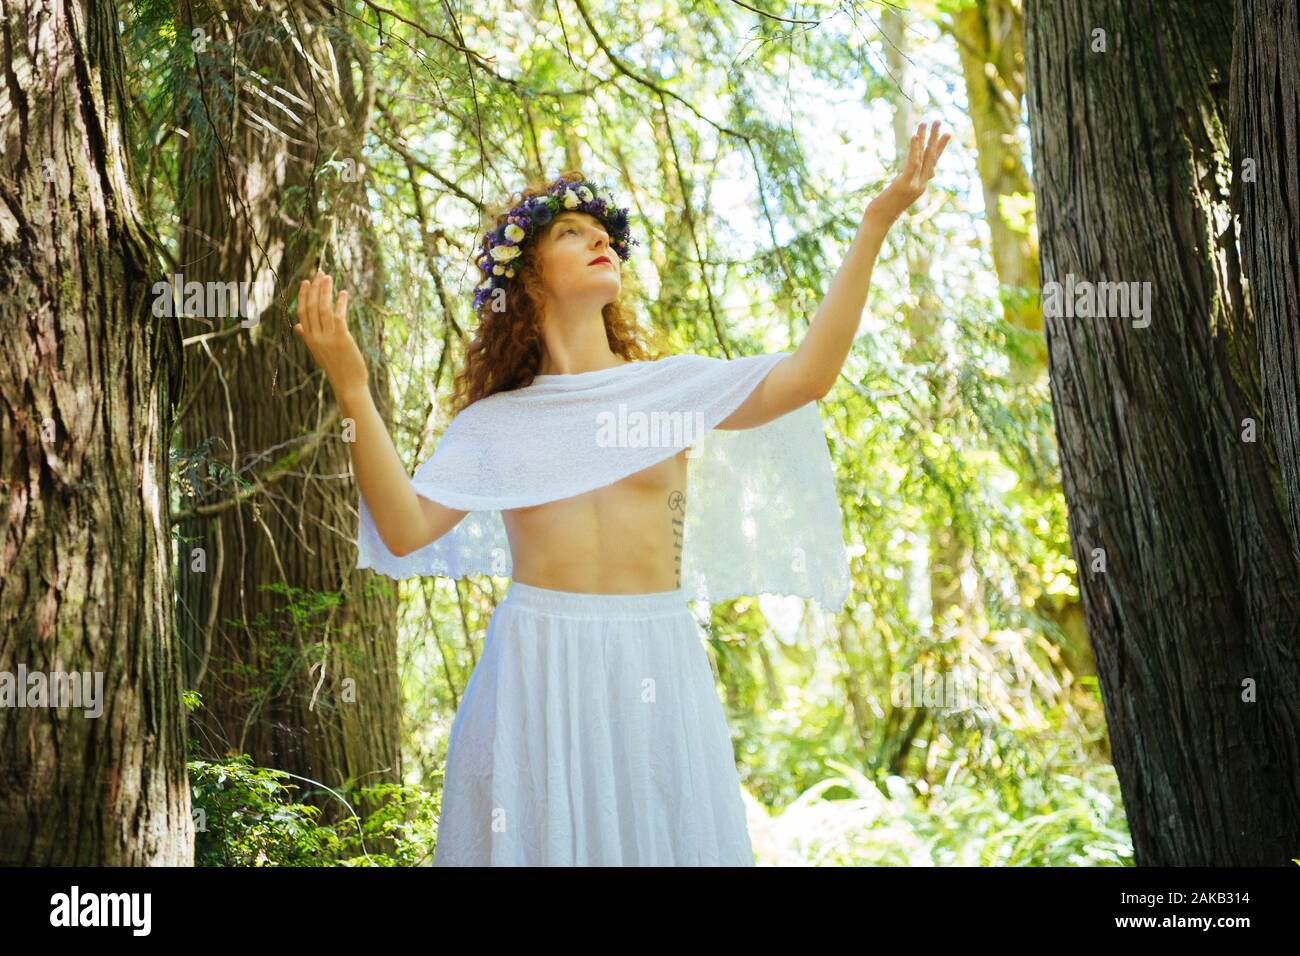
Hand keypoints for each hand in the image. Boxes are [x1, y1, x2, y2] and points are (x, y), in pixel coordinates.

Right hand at [294, 270, 368, 398]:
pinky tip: (344, 293)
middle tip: (319, 273)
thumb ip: (307, 337)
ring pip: (324, 309)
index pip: (302, 312)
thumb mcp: (318, 352)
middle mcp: (316, 337)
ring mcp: (328, 338)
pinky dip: (341, 303)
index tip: (306, 282)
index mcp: (309, 339)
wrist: (348, 385)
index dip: (303, 296)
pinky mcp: (341, 339)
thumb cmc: (336, 368)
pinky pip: (338, 316)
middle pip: (312, 307)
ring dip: (326, 291)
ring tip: (329, 277)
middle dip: (315, 288)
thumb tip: (297, 326)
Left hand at [865, 120, 950, 226]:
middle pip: (931, 158)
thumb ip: (909, 183)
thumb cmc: (885, 208)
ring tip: (926, 122)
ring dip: (925, 139)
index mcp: (921, 186)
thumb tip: (919, 175)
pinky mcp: (905, 184)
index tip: (945, 133)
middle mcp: (921, 184)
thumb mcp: (900, 194)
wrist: (878, 221)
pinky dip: (915, 149)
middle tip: (938, 120)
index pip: (933, 163)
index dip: (939, 148)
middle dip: (935, 138)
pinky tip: (915, 136)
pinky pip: (912, 163)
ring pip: (923, 158)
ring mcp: (915, 185)